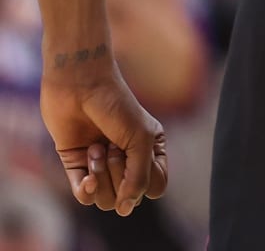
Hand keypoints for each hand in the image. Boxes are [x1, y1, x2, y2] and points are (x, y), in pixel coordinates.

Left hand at [41, 62, 168, 215]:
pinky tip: (87, 173)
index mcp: (151, 151)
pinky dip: (86, 188)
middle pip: (128, 196)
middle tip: (112, 146)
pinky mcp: (77, 165)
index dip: (145, 182)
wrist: (80, 86)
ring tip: (96, 149)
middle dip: (119, 174)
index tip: (136, 159)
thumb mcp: (140, 140)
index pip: (154, 187)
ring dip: (101, 175)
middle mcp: (128, 161)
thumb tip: (125, 210)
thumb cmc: (116, 106)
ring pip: (106, 199)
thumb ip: (138, 177)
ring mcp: (102, 164)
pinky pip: (84, 195)